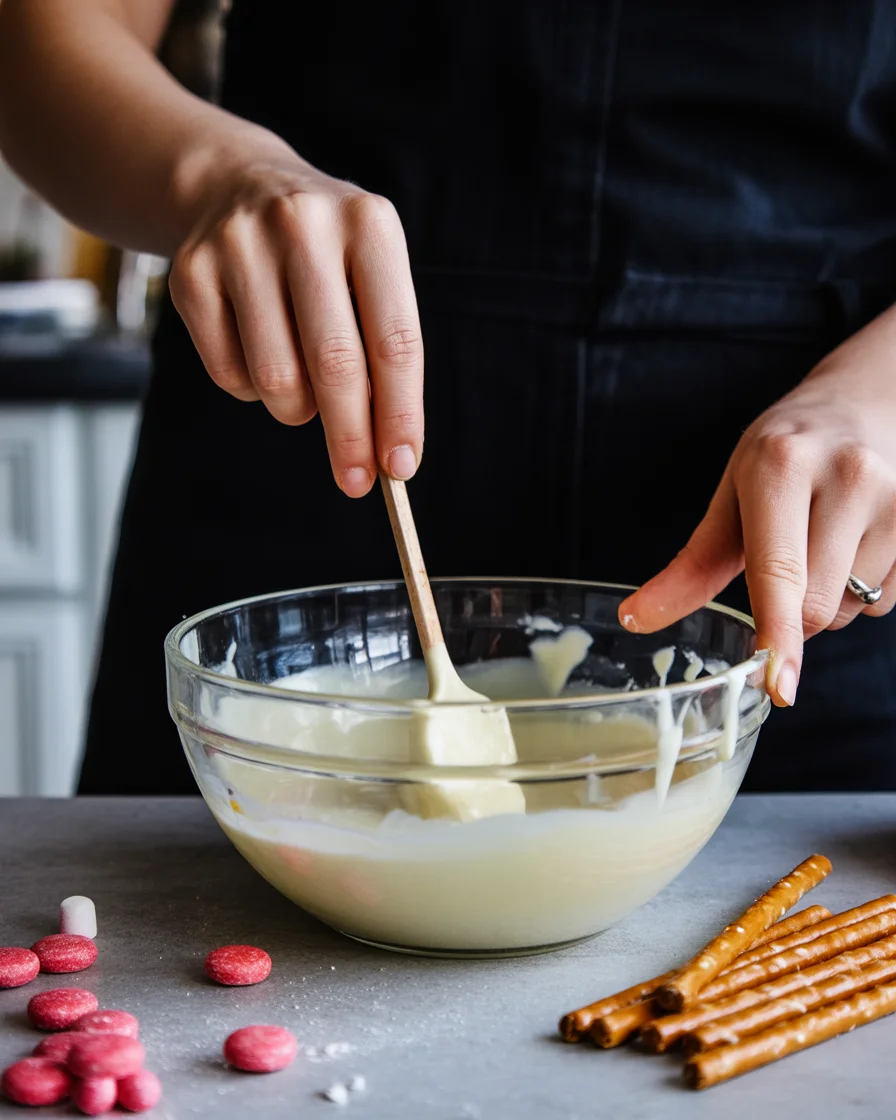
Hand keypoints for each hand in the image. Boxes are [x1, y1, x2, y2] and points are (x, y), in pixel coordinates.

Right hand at [169, 149, 422, 496]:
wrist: (235, 185)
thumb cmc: (325, 257)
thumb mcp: (370, 278)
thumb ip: (381, 357)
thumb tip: (386, 454)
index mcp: (369, 225)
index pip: (394, 341)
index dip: (399, 414)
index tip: (400, 468)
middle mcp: (304, 225)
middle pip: (334, 365)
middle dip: (350, 437)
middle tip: (356, 481)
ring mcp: (239, 245)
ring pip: (276, 379)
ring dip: (297, 410)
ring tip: (305, 390)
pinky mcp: (190, 272)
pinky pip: (229, 373)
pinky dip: (250, 390)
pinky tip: (260, 356)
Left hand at [619, 304, 895, 706]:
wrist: (867, 400)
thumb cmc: (787, 452)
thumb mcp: (732, 495)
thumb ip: (691, 567)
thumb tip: (636, 619)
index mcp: (783, 467)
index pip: (779, 571)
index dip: (778, 635)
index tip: (777, 685)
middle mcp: (848, 477)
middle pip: (816, 607)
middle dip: (791, 616)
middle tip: (782, 567)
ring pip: (853, 609)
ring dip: (829, 601)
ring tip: (825, 540)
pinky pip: (887, 600)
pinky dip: (865, 590)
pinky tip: (859, 541)